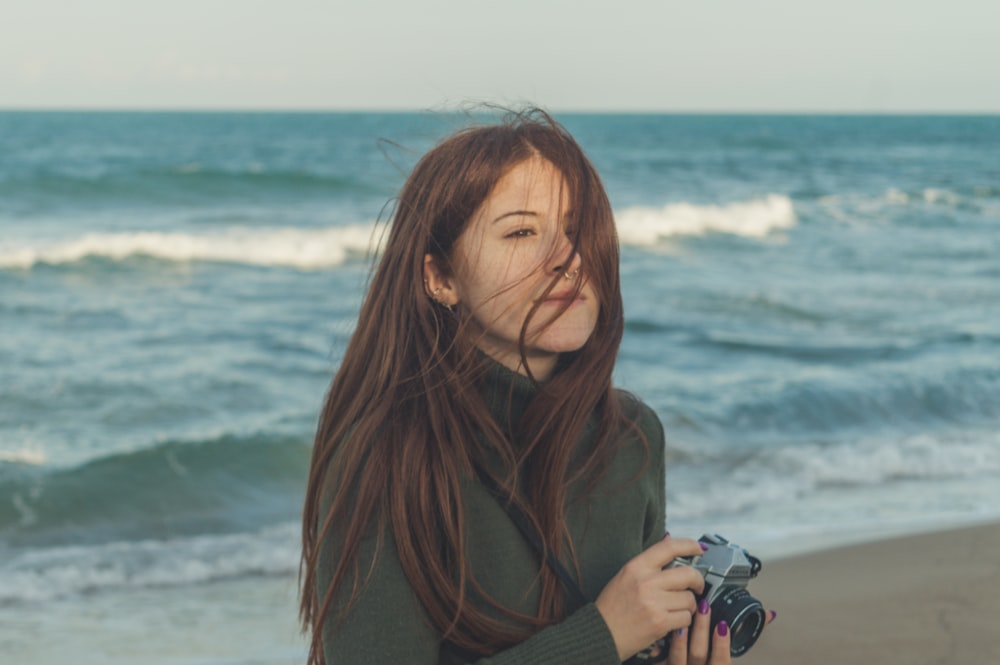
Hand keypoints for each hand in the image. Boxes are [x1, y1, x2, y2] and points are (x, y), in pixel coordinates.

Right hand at [594, 535, 705, 660]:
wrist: (600, 634)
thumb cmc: (612, 606)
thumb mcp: (625, 576)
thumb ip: (648, 564)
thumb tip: (671, 543)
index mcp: (636, 566)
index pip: (669, 547)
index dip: (689, 545)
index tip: (699, 548)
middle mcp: (646, 582)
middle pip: (688, 573)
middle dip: (698, 581)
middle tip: (697, 586)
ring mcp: (654, 603)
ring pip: (690, 599)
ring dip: (688, 605)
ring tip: (676, 609)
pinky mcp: (660, 623)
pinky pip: (686, 618)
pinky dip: (683, 621)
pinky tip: (672, 621)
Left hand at [666, 602, 776, 664]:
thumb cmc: (712, 661)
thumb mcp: (726, 656)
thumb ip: (745, 635)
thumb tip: (768, 615)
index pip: (721, 662)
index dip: (722, 645)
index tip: (722, 626)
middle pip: (699, 654)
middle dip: (702, 630)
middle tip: (704, 607)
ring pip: (678, 657)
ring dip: (681, 636)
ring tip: (683, 616)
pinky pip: (661, 659)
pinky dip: (663, 646)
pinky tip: (664, 633)